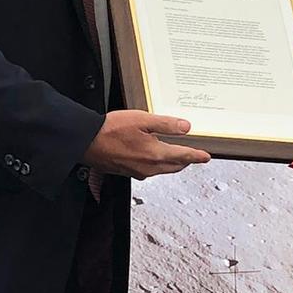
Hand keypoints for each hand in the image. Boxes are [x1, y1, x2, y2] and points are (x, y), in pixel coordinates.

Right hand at [85, 110, 210, 179]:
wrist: (86, 142)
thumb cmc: (110, 130)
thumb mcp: (142, 120)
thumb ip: (165, 124)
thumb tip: (185, 127)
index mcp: (155, 154)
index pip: (183, 156)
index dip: (197, 156)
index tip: (205, 157)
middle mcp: (149, 167)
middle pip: (175, 166)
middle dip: (186, 161)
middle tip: (194, 156)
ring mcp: (138, 172)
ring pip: (162, 170)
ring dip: (172, 164)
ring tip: (177, 156)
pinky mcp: (128, 172)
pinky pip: (150, 171)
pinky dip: (157, 165)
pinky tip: (153, 157)